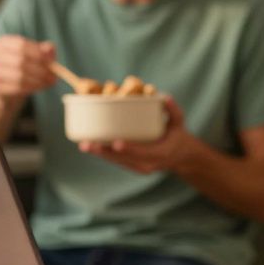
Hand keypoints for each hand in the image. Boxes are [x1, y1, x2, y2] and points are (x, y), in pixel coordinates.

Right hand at [0, 35, 56, 100]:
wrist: (9, 88)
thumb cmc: (25, 67)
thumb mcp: (36, 56)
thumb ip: (44, 50)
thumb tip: (50, 48)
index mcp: (3, 43)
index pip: (21, 45)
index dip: (37, 53)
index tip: (51, 61)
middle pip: (20, 60)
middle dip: (39, 69)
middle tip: (52, 76)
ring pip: (18, 76)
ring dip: (37, 80)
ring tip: (47, 82)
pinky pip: (16, 88)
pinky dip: (30, 88)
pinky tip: (38, 87)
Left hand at [78, 97, 199, 174]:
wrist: (179, 156)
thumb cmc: (177, 136)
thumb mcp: (179, 123)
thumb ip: (173, 110)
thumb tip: (165, 97)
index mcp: (161, 153)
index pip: (143, 152)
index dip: (129, 148)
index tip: (116, 142)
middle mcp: (148, 164)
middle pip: (124, 159)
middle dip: (105, 152)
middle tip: (88, 144)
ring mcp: (139, 167)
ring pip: (117, 162)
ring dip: (100, 154)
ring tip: (84, 145)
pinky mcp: (132, 166)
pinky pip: (116, 161)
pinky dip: (104, 154)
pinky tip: (91, 147)